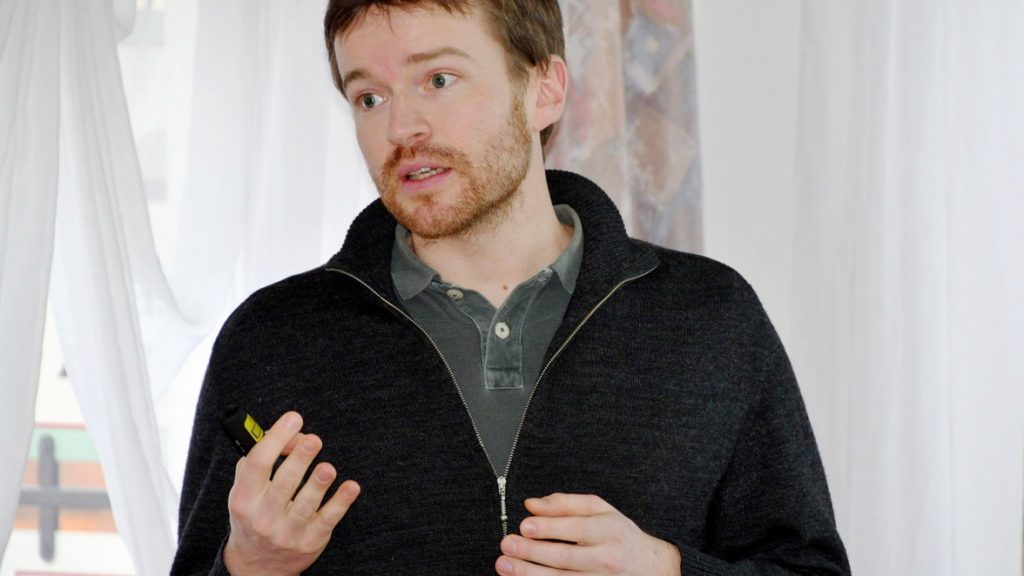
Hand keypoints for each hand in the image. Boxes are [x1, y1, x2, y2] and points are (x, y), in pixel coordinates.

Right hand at [223, 411, 359, 575]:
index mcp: (244, 498)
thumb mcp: (246, 490)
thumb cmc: (253, 515)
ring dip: (318, 484)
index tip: (293, 419)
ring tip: (327, 468)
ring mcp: (287, 532)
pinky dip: (341, 503)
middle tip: (313, 440)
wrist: (256, 565)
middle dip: (299, 460)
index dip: (276, 438)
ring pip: (305, 505)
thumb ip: (261, 459)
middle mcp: (263, 517)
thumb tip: (290, 433)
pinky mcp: (310, 541)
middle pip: (283, 484)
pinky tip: (351, 487)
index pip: (258, 464)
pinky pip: (327, 520)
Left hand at [495, 493, 680, 575]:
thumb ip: (565, 504)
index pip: (576, 528)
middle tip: (507, 545)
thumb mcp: (600, 510)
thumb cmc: (619, 535)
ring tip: (505, 565)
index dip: (549, 528)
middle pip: (565, 557)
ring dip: (530, 574)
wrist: (650, 568)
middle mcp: (606, 558)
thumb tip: (532, 504)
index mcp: (609, 530)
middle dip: (532, 552)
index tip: (525, 525)